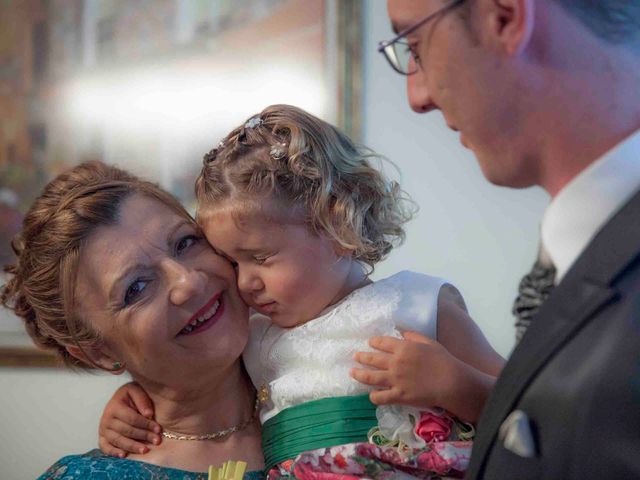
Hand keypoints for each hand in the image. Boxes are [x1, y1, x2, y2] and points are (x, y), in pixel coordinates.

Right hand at [98, 382, 160, 457]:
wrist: (121, 398)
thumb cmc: (131, 395)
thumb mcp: (136, 390)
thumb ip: (142, 400)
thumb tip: (148, 414)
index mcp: (115, 406)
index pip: (132, 418)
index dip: (146, 424)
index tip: (158, 429)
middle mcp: (106, 418)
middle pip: (127, 431)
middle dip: (143, 436)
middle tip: (157, 440)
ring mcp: (103, 429)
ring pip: (118, 440)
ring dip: (133, 446)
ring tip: (145, 450)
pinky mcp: (102, 438)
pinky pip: (105, 447)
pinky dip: (113, 452)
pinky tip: (124, 455)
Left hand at [351, 331, 494, 421]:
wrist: (451, 382)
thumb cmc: (443, 360)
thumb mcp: (429, 342)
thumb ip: (413, 336)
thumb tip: (401, 333)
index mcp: (403, 347)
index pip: (382, 342)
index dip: (373, 342)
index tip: (369, 343)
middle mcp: (395, 362)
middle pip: (372, 359)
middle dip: (361, 357)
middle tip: (355, 356)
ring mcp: (395, 380)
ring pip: (370, 377)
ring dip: (359, 374)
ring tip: (352, 372)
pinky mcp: (398, 395)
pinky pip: (380, 397)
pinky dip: (373, 396)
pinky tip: (371, 395)